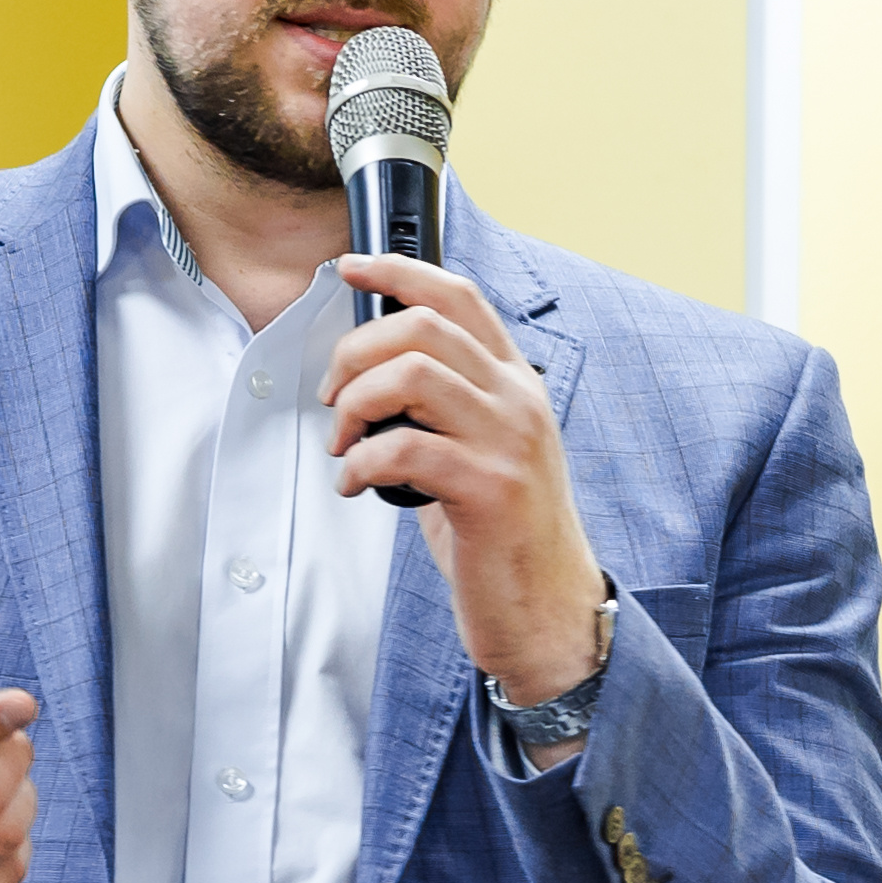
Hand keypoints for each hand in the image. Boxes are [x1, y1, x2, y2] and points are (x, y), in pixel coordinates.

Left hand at [326, 257, 606, 705]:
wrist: (550, 613)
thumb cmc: (502, 537)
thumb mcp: (480, 452)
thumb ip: (442, 408)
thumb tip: (366, 376)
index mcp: (516, 383)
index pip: (459, 297)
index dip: (398, 271)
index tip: (349, 269)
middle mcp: (519, 400)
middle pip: (424, 326)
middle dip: (356, 351)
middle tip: (332, 397)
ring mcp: (509, 442)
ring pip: (412, 374)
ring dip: (355, 403)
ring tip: (343, 444)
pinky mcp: (490, 489)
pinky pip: (403, 447)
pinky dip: (361, 463)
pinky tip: (357, 486)